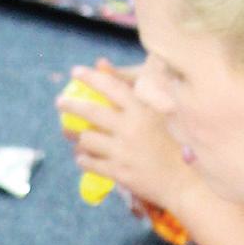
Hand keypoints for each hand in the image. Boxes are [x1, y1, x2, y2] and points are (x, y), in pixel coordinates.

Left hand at [57, 59, 192, 207]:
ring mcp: (123, 152)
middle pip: (90, 112)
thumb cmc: (173, 142)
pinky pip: (90, 163)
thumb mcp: (157, 112)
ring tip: (74, 135)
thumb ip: (129, 87)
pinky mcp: (119, 173)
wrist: (183, 181)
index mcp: (142, 111)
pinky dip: (83, 159)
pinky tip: (83, 156)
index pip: (111, 87)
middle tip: (60, 102)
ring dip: (77, 137)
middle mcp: (131, 129)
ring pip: (86, 139)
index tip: (75, 72)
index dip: (90, 77)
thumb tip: (102, 62)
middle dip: (70, 104)